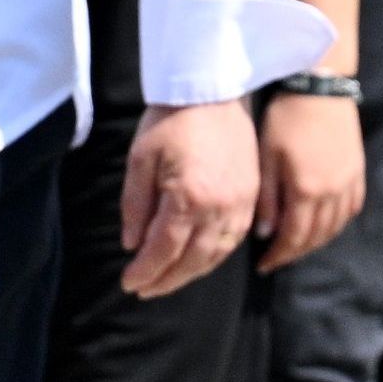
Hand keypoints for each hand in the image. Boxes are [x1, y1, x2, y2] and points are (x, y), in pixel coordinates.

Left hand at [117, 98, 260, 298]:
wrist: (213, 91)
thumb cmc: (171, 120)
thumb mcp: (140, 159)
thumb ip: (135, 206)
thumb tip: (133, 245)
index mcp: (188, 197)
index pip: (164, 249)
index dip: (146, 271)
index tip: (129, 283)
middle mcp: (219, 207)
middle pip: (192, 260)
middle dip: (166, 280)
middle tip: (145, 290)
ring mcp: (241, 204)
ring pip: (216, 255)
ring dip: (190, 274)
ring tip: (168, 282)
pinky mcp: (253, 197)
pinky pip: (235, 239)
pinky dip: (215, 257)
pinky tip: (199, 262)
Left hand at [253, 84, 367, 270]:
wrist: (319, 86)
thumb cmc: (285, 118)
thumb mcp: (267, 156)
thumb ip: (267, 198)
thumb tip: (265, 233)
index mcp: (306, 190)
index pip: (292, 238)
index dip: (278, 256)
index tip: (263, 265)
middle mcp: (332, 193)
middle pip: (315, 238)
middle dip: (294, 253)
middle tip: (277, 260)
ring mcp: (349, 183)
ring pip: (335, 228)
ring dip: (315, 242)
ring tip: (297, 246)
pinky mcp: (358, 172)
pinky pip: (351, 210)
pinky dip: (336, 224)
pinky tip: (324, 226)